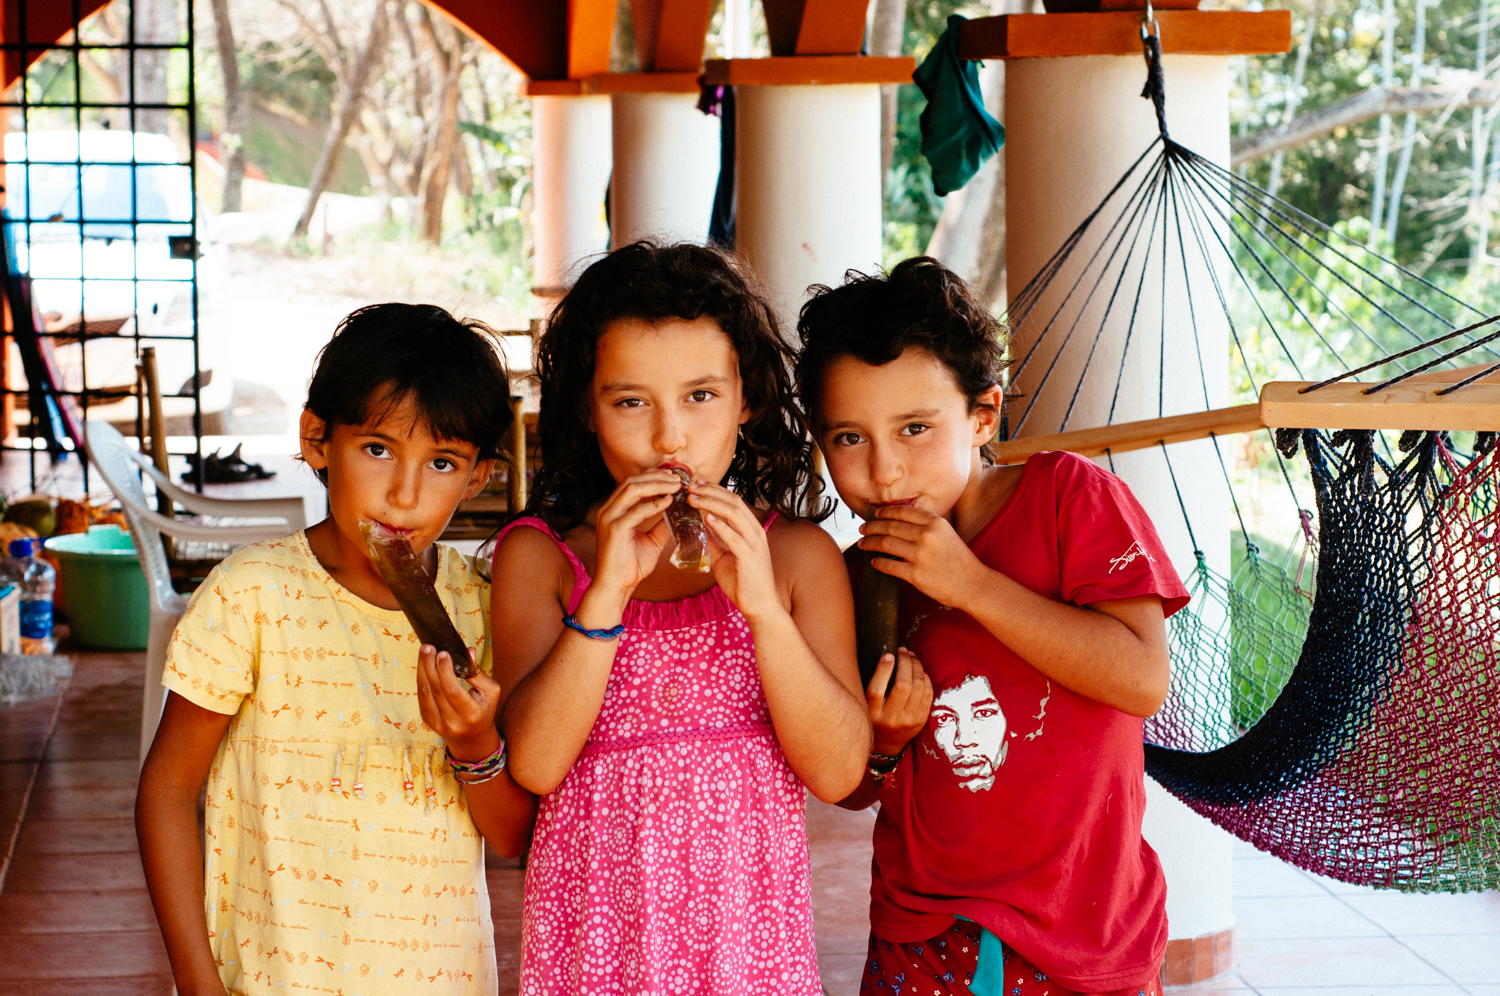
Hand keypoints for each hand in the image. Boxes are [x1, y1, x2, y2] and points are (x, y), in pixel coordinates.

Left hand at [416, 645, 501, 761]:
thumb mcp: (491, 692)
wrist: (472, 737)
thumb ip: (478, 672)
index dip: (445, 671)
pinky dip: (421, 678)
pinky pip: (421, 696)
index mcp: (471, 714)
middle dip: (430, 665)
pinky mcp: (428, 720)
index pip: (453, 691)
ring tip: (424, 651)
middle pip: (436, 689)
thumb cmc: (484, 710)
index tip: (443, 653)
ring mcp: (438, 723)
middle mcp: (452, 721)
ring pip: (425, 692)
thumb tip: (468, 651)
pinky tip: (423, 665)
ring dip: (422, 669)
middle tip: (428, 647)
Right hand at [591, 469, 679, 598]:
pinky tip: (669, 502)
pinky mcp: (615, 529)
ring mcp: (609, 518)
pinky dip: (654, 504)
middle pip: (632, 481)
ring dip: (656, 484)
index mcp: (614, 510)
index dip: (653, 476)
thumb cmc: (631, 565)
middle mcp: (608, 510)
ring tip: (676, 486)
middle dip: (656, 476)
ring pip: (632, 489)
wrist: (616, 586)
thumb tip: (678, 513)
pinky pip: (636, 510)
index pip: (632, 483)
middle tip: (678, 478)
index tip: (673, 477)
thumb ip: (661, 525)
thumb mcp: (651, 541)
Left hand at [687, 482, 782, 621]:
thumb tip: (700, 525)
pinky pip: (735, 537)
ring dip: (712, 503)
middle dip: (711, 491)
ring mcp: (755, 543)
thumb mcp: (724, 557)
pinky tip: (706, 518)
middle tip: (690, 486)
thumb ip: (715, 540)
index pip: (733, 501)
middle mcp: (756, 531)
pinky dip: (721, 525)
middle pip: (734, 501)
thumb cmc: (743, 582)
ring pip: (734, 513)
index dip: (714, 490)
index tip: (695, 485)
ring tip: (692, 498)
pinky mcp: (750, 557)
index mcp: (751, 529)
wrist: (759, 606)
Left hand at [857, 505, 988, 610]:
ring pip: (885, 544)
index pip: (902, 512)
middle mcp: (926, 535)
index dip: (885, 512)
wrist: (972, 583)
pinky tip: (874, 562)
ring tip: (862, 544)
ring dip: (870, 543)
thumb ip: (927, 525)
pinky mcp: (915, 574)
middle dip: (872, 527)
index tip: (876, 514)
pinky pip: (889, 565)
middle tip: (862, 529)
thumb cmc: (959, 559)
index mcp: (935, 522)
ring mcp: (920, 555)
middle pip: (890, 527)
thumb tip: (899, 521)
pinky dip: (878, 563)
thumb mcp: (947, 533)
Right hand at [867, 648, 932, 756]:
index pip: (876, 690)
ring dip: (917, 667)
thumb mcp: (865, 706)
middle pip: (903, 685)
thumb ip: (871, 686)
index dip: (883, 670)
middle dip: (905, 663)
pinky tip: (920, 671)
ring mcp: (908, 720)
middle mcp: (890, 718)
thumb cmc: (873, 717)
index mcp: (872, 713)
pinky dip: (925, 678)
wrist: (887, 745)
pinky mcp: (921, 720)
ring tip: (911, 657)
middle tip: (902, 651)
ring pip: (918, 687)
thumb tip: (886, 656)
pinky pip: (928, 694)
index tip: (888, 654)